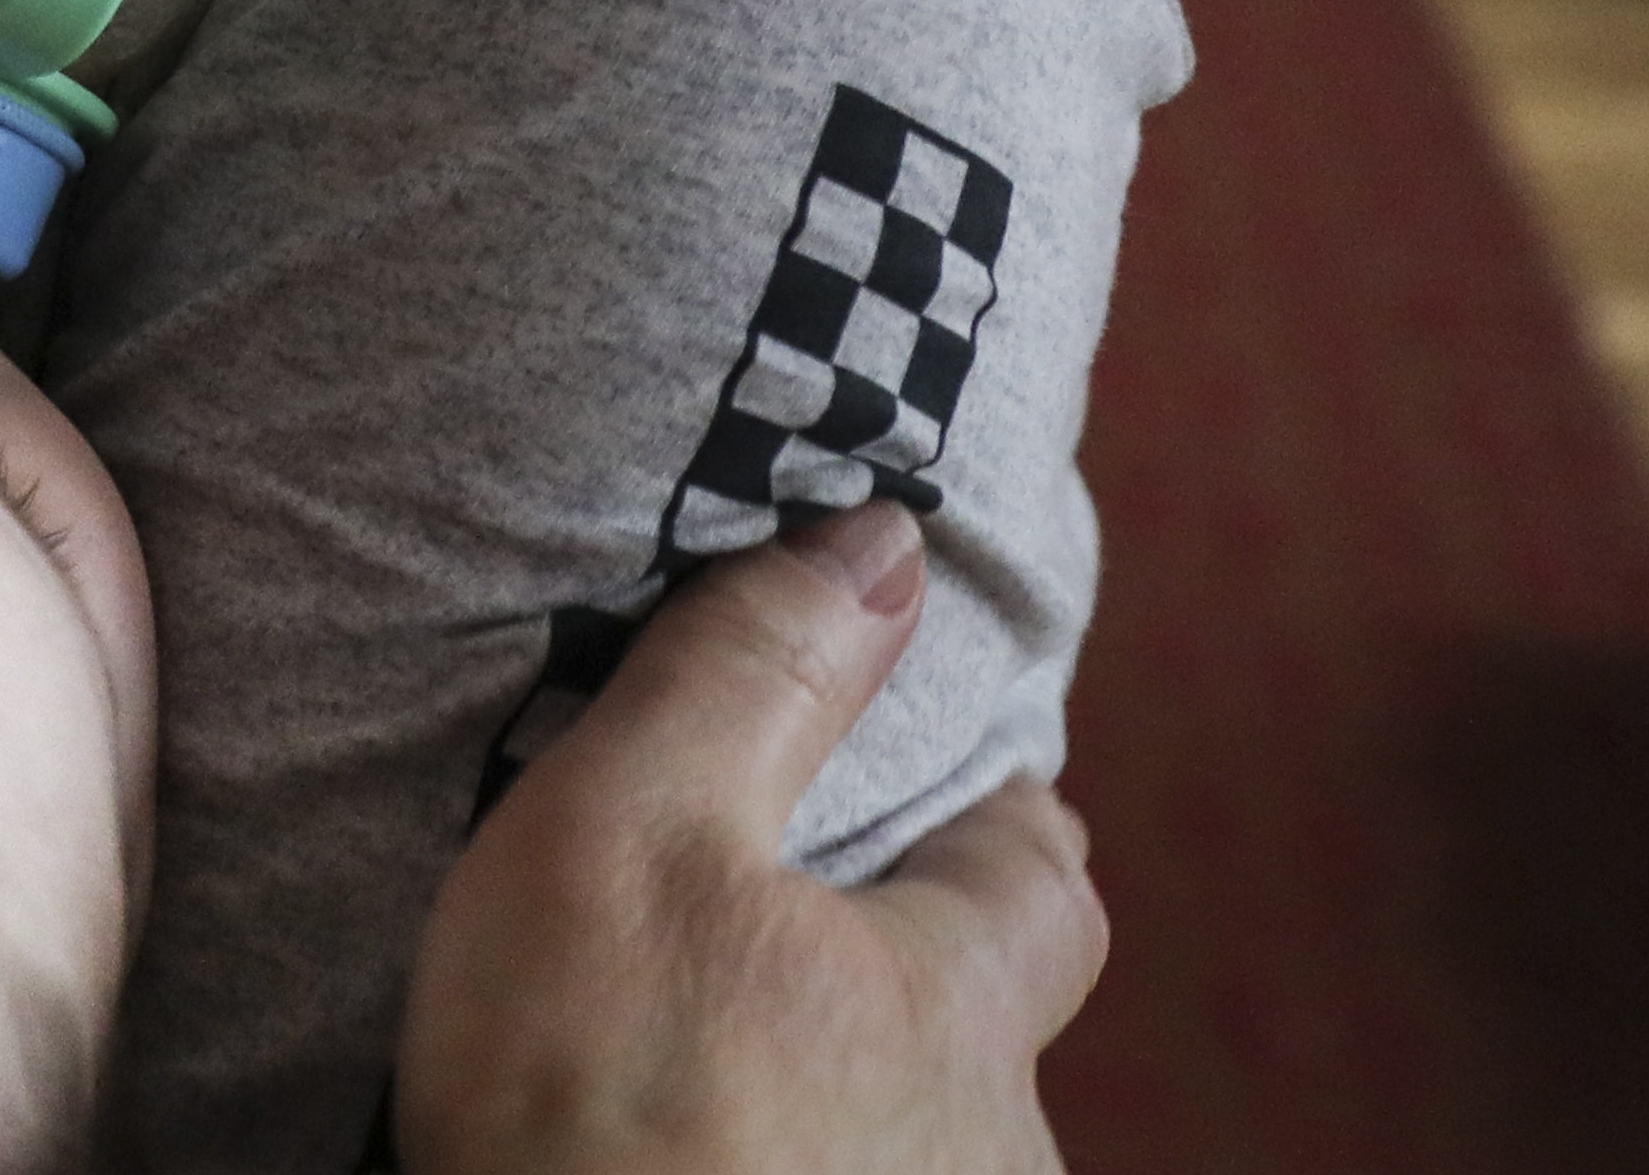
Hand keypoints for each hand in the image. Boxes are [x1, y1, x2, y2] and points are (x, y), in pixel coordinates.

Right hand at [394, 506, 1106, 1174]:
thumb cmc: (605, 1104)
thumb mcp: (632, 828)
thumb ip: (751, 676)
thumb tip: (884, 538)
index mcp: (955, 1001)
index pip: (1043, 882)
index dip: (1003, 820)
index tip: (961, 784)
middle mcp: (988, 1148)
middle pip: (982, 1030)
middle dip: (908, 977)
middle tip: (791, 923)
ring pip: (917, 1145)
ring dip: (842, 1106)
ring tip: (716, 1074)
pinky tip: (693, 1169)